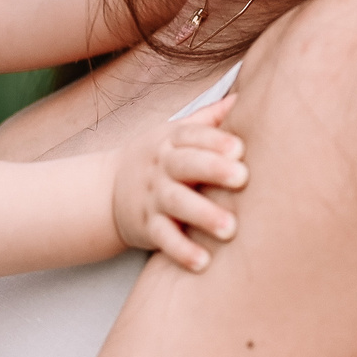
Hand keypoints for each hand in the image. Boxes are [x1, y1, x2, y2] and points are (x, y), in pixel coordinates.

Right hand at [111, 97, 246, 271]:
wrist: (107, 192)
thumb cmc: (160, 160)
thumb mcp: (176, 133)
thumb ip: (210, 119)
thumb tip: (248, 94)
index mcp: (171, 141)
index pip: (192, 135)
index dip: (215, 140)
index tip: (240, 147)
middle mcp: (161, 166)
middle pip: (185, 164)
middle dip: (213, 169)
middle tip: (242, 177)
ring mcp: (153, 197)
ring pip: (177, 203)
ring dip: (203, 214)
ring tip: (230, 229)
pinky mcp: (147, 227)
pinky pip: (164, 238)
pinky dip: (182, 251)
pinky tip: (203, 263)